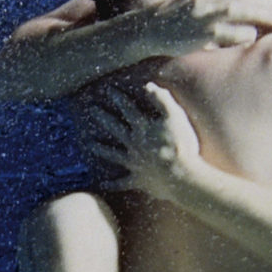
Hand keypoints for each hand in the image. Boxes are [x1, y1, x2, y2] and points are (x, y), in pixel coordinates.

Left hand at [83, 82, 199, 199]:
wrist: (180, 176)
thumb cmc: (180, 145)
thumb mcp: (175, 116)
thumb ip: (162, 100)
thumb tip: (148, 86)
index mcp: (142, 128)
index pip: (128, 109)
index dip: (119, 98)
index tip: (109, 90)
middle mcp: (134, 144)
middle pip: (115, 128)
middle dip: (103, 117)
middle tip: (92, 110)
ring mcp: (134, 163)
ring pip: (113, 154)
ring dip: (101, 148)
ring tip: (90, 144)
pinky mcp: (138, 180)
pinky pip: (122, 183)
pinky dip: (112, 184)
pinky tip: (102, 185)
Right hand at [149, 0, 271, 53]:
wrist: (147, 31)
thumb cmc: (175, 18)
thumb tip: (248, 4)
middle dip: (266, 3)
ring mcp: (202, 13)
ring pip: (238, 10)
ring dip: (260, 14)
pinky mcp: (201, 33)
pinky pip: (229, 32)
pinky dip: (243, 34)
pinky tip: (251, 37)